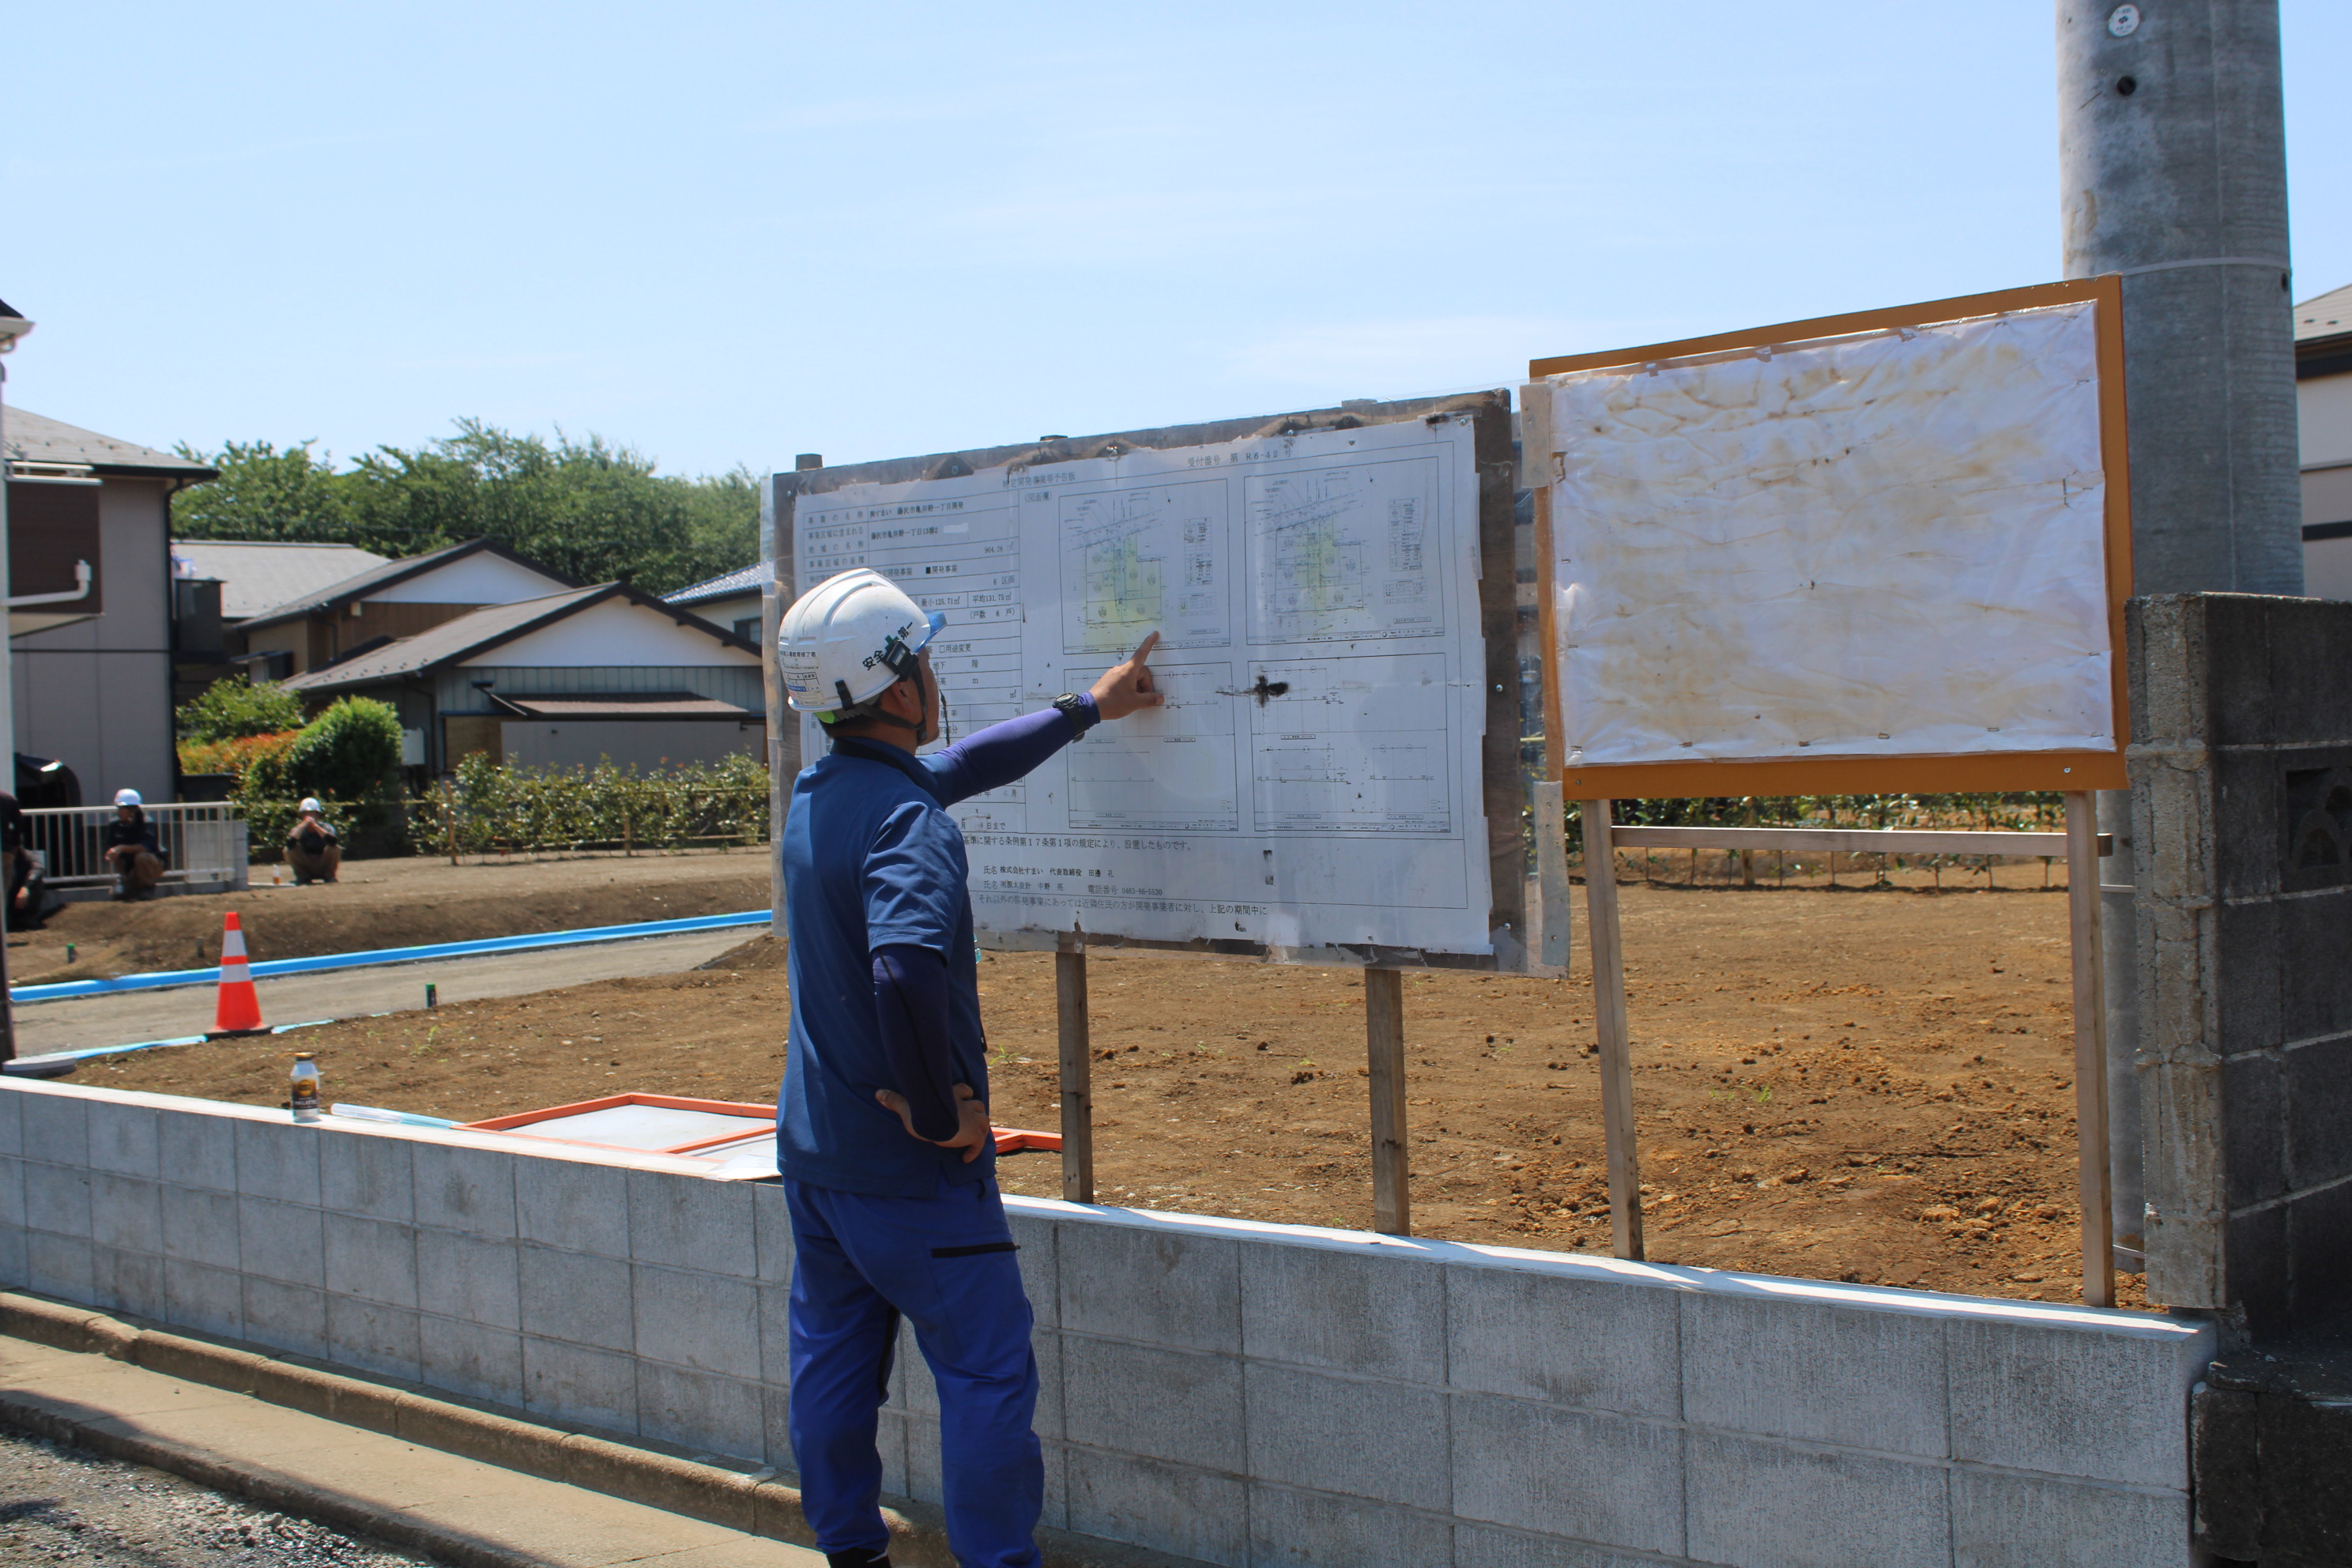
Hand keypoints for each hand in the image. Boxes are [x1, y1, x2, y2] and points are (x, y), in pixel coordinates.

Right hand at [875, 1081, 994, 1162]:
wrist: (937, 1122)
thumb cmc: (922, 1113)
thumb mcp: (907, 1106)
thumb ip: (895, 1100)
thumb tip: (877, 1093)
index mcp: (952, 1096)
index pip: (964, 1089)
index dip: (964, 1092)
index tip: (963, 1095)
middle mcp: (964, 1106)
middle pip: (978, 1104)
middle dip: (975, 1110)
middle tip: (970, 1119)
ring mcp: (972, 1120)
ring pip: (983, 1119)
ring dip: (980, 1126)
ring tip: (972, 1136)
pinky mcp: (974, 1134)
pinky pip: (979, 1142)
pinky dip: (975, 1150)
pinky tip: (967, 1159)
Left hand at [1089, 632, 1164, 721]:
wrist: (1091, 707)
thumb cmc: (1113, 702)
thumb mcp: (1135, 703)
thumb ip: (1149, 699)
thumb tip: (1159, 698)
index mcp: (1128, 671)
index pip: (1142, 654)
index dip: (1149, 644)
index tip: (1154, 634)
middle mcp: (1121, 669)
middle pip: (1140, 672)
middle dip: (1145, 684)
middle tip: (1145, 698)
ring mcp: (1114, 674)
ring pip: (1132, 677)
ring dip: (1137, 687)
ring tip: (1134, 701)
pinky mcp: (1109, 680)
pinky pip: (1124, 681)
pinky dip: (1129, 688)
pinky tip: (1126, 699)